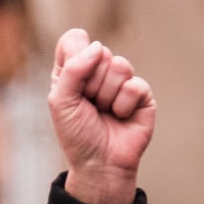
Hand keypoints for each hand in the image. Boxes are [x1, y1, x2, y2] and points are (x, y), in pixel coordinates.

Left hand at [47, 29, 155, 203]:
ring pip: (119, 65)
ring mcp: (121, 81)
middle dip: (91, 83)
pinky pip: (135, 84)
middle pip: (100, 51)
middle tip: (90, 105)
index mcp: (74, 70)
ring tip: (105, 112)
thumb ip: (72, 70)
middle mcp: (98, 71)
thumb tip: (98, 47)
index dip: (75, 55)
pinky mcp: (142, 94)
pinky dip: (124, 105)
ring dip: (107, 95)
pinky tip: (121, 117)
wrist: (100, 164)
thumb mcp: (61, 102)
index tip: (72, 81)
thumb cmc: (77, 135)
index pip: (75, 39)